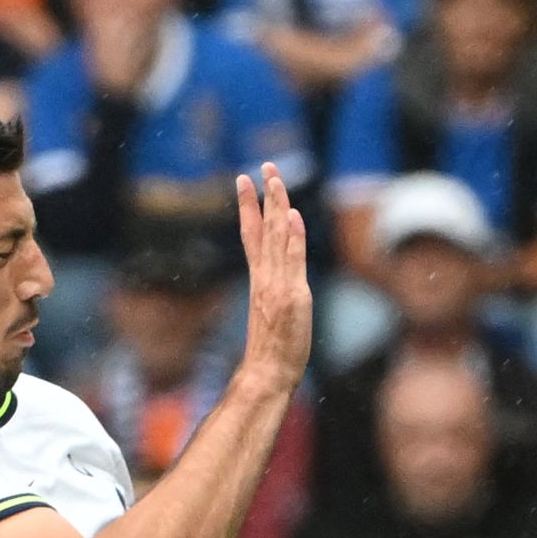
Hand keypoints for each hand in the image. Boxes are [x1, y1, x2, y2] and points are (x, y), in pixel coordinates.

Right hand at [234, 164, 312, 387]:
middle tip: (264, 167)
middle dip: (264, 196)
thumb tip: (274, 267)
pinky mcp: (292, 295)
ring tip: (275, 180)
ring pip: (277, 237)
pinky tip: (293, 216)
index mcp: (260, 278)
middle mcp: (265, 276)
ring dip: (277, 207)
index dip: (248, 206)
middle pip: (264, 227)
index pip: (252, 234)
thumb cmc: (273, 347)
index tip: (243, 180)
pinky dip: (293, 238)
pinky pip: (292, 260)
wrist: (269, 370)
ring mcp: (277, 284)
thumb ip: (274, 284)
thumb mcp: (272, 309)